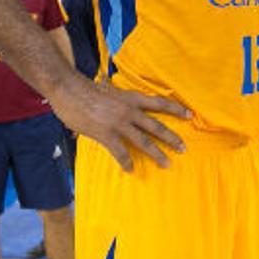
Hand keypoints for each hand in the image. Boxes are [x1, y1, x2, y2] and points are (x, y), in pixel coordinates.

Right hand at [48, 76, 191, 171]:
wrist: (69, 89)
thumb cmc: (86, 89)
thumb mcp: (110, 90)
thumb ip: (119, 99)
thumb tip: (120, 102)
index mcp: (132, 98)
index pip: (160, 103)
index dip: (176, 109)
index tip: (190, 114)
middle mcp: (130, 111)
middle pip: (157, 126)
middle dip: (172, 138)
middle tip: (183, 148)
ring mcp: (119, 123)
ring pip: (144, 141)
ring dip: (157, 154)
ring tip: (166, 164)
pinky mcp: (106, 134)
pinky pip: (120, 152)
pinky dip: (126, 161)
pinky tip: (130, 169)